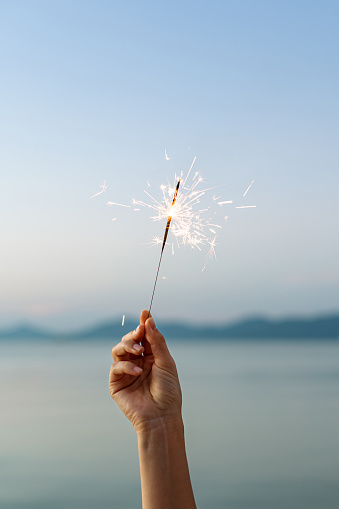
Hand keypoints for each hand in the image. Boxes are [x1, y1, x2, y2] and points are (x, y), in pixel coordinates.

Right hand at [109, 310, 181, 432]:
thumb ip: (156, 341)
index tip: (145, 312)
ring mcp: (126, 372)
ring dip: (127, 345)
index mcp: (151, 357)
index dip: (144, 324)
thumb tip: (148, 319)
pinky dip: (125, 365)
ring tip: (138, 351)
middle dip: (134, 334)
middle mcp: (137, 362)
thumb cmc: (168, 391)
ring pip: (118, 349)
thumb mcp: (166, 362)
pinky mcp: (116, 383)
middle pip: (129, 340)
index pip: (144, 336)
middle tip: (140, 333)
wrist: (161, 416)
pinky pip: (116, 366)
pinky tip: (136, 371)